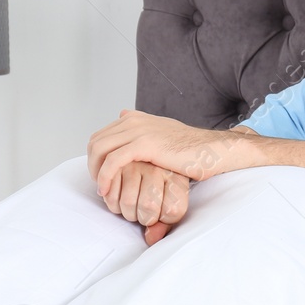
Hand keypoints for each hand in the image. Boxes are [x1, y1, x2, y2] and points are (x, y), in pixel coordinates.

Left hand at [87, 109, 249, 197]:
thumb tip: (123, 115)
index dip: (95, 157)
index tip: (101, 175)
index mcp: (136, 118)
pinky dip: (105, 176)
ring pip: (99, 150)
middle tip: (99, 184)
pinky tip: (107, 189)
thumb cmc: (192, 149)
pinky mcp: (144, 144)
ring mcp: (138, 130)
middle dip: (92, 165)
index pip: (101, 135)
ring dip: (95, 171)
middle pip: (96, 141)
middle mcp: (134, 120)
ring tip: (103, 189)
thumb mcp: (163, 133)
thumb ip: (142, 127)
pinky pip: (113, 161)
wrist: (212, 150)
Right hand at [100, 160, 189, 244]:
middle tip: (145, 213)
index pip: (173, 210)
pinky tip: (121, 199)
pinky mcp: (115, 167)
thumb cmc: (161, 185)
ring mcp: (135, 166)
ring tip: (134, 207)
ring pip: (127, 203)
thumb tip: (150, 239)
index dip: (165, 220)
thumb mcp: (171, 201)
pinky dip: (114, 205)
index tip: (162, 215)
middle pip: (148, 207)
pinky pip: (110, 196)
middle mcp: (156, 169)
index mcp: (176, 178)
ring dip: (128, 213)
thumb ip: (165, 223)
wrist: (147, 159)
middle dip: (144, 218)